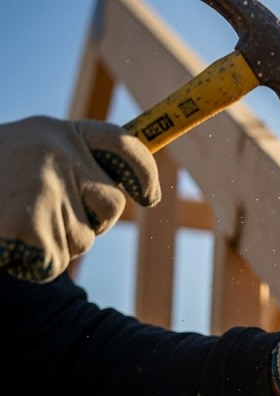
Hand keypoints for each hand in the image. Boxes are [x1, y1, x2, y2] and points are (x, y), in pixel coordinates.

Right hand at [0, 116, 159, 281]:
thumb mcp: (31, 155)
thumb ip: (74, 162)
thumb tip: (133, 189)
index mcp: (57, 130)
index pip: (124, 146)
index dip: (143, 173)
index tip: (148, 197)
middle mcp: (57, 151)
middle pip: (112, 203)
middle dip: (91, 219)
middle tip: (45, 213)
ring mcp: (45, 185)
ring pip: (85, 237)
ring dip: (59, 242)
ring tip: (17, 222)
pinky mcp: (31, 222)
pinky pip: (58, 260)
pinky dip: (38, 262)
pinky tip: (11, 244)